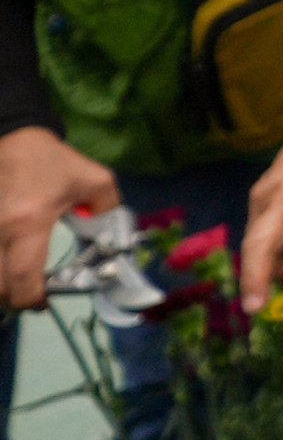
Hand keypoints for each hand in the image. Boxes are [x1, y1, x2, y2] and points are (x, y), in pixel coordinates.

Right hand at [0, 124, 120, 309]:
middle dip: (15, 298)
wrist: (15, 138)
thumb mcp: (96, 181)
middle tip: (35, 294)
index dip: (33, 300)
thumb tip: (114, 246)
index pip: (22, 279)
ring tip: (22, 280)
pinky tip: (10, 263)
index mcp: (27, 223)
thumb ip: (110, 214)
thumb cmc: (55, 162)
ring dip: (2, 285)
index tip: (46, 301)